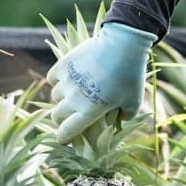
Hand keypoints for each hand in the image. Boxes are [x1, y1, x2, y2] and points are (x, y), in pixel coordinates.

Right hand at [47, 21, 155, 142]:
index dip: (64, 138)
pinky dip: (56, 81)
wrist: (122, 45)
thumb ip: (126, 116)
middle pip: (57, 115)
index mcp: (89, 112)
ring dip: (61, 99)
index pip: (68, 131)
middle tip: (67, 118)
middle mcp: (74, 99)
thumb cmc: (130, 75)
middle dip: (61, 120)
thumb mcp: (134, 101)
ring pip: (55, 96)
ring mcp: (66, 82)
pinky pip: (52, 78)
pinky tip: (65, 79)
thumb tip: (118, 122)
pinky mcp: (63, 65)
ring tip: (71, 95)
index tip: (64, 139)